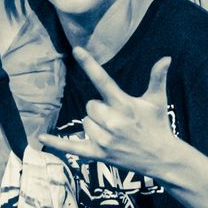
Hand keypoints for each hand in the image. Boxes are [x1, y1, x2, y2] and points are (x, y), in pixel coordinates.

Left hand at [39, 50, 183, 181]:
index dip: (89, 64)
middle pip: (91, 105)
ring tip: (115, 132)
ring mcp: (104, 139)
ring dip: (95, 124)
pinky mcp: (99, 153)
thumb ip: (157, 78)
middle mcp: (113, 121)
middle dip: (101, 108)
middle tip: (119, 118)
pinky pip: (72, 147)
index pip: (103, 80)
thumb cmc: (157, 126)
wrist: (162, 158)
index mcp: (124, 105)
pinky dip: (57, 143)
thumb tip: (166, 58)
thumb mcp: (158, 101)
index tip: (77, 50)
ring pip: (85, 122)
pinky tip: (41, 138)